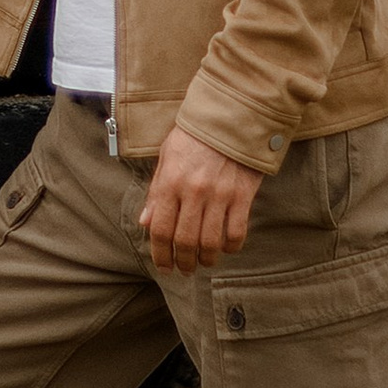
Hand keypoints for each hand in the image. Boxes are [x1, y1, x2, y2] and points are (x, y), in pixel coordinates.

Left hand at [140, 123, 264, 271]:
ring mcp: (219, 195)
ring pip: (211, 242)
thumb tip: (145, 223)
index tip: (164, 267)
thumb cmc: (194, 137)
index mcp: (170, 183)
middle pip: (185, 241)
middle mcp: (193, 192)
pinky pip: (236, 232)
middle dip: (183, 262)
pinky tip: (227, 248)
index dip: (160, 254)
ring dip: (207, 259)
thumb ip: (156, 192)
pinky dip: (231, 247)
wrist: (230, 117)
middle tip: (185, 270)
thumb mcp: (167, 158)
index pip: (160, 229)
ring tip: (205, 263)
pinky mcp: (242, 195)